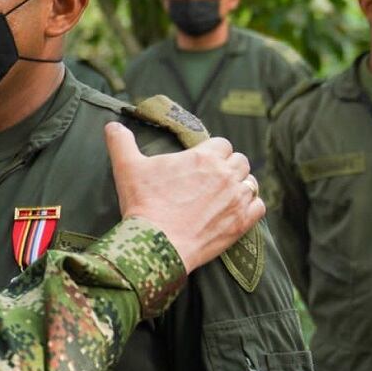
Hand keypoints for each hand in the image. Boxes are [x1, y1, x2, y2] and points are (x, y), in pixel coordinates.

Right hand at [105, 122, 262, 272]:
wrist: (157, 244)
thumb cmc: (143, 204)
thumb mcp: (126, 168)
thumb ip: (121, 142)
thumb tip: (112, 126)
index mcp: (204, 157)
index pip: (222, 144)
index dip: (212, 152)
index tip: (201, 163)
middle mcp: (226, 174)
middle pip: (240, 160)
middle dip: (228, 166)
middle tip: (211, 179)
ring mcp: (237, 199)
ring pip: (251, 182)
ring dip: (240, 185)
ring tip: (225, 194)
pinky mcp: (242, 223)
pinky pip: (259, 206)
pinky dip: (251, 206)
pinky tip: (236, 210)